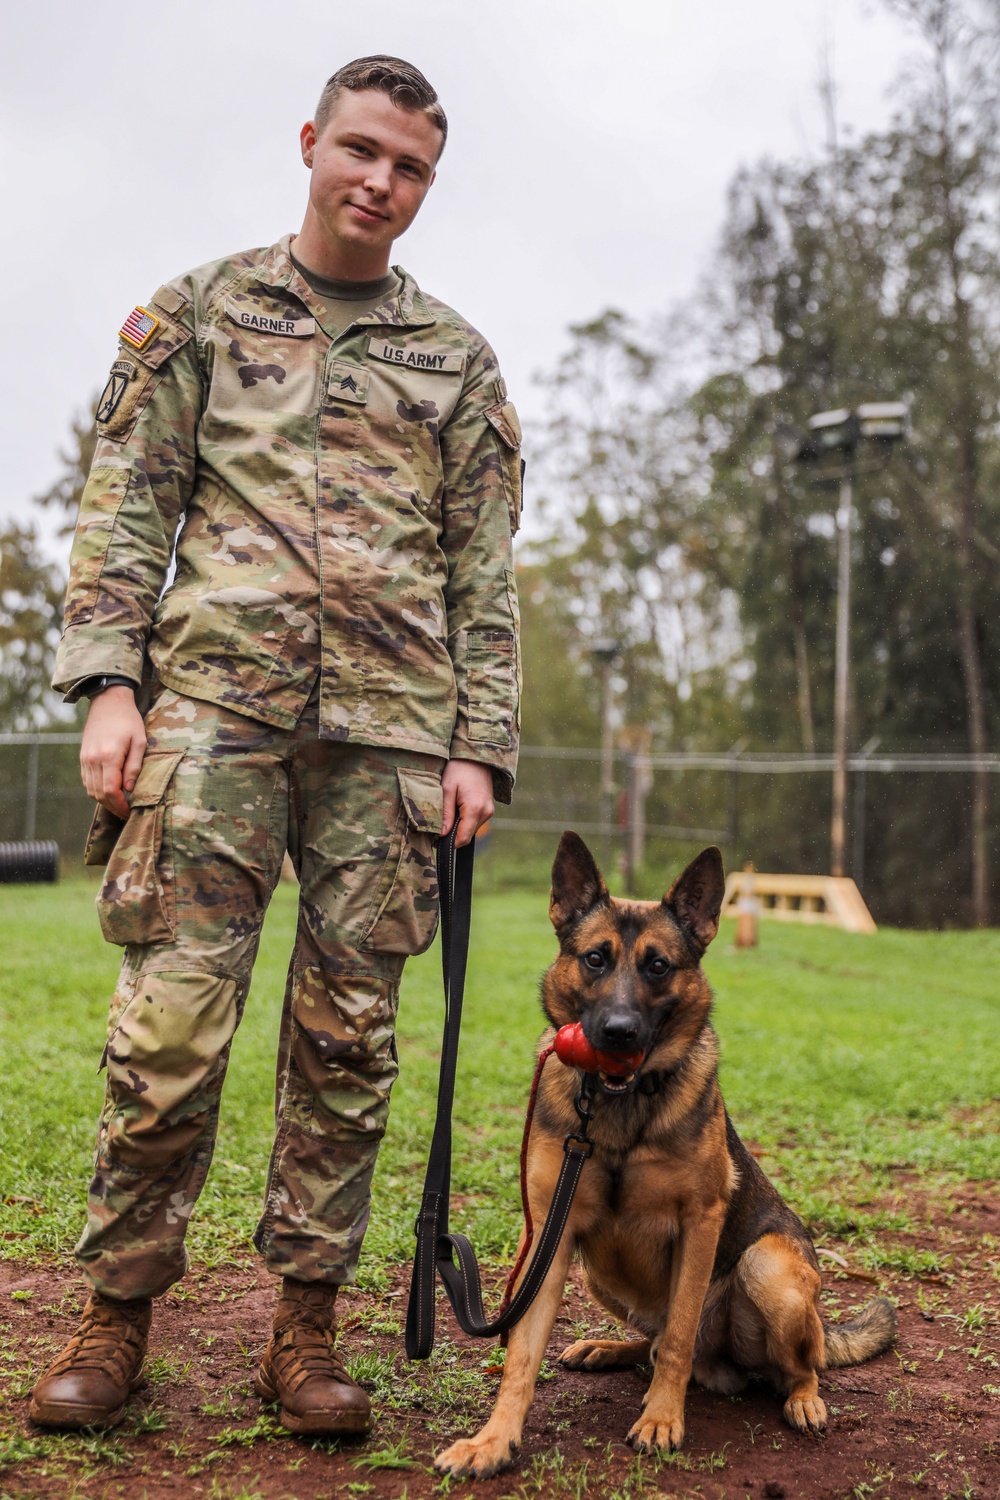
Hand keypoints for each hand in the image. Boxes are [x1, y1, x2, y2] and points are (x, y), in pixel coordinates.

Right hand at [80, 686, 146, 819]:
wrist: (108, 702)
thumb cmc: (128, 721)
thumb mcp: (139, 741)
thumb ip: (134, 767)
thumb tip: (129, 789)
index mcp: (109, 756)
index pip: (110, 790)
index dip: (120, 805)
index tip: (130, 811)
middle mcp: (93, 759)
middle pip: (99, 794)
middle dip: (113, 807)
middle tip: (126, 813)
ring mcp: (85, 758)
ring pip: (91, 790)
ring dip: (104, 801)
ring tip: (118, 805)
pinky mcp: (83, 757)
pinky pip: (87, 781)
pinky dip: (96, 790)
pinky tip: (108, 792)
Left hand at [441, 760, 493, 847]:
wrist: (477, 756)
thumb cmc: (459, 769)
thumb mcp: (447, 789)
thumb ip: (445, 814)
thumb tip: (442, 835)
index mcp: (474, 808)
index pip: (462, 838)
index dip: (448, 843)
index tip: (435, 839)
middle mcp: (486, 812)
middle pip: (467, 836)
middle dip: (452, 835)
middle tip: (439, 824)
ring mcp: (489, 811)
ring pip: (471, 830)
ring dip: (459, 827)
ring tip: (450, 810)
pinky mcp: (489, 809)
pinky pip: (475, 822)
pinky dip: (465, 820)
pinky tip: (458, 807)